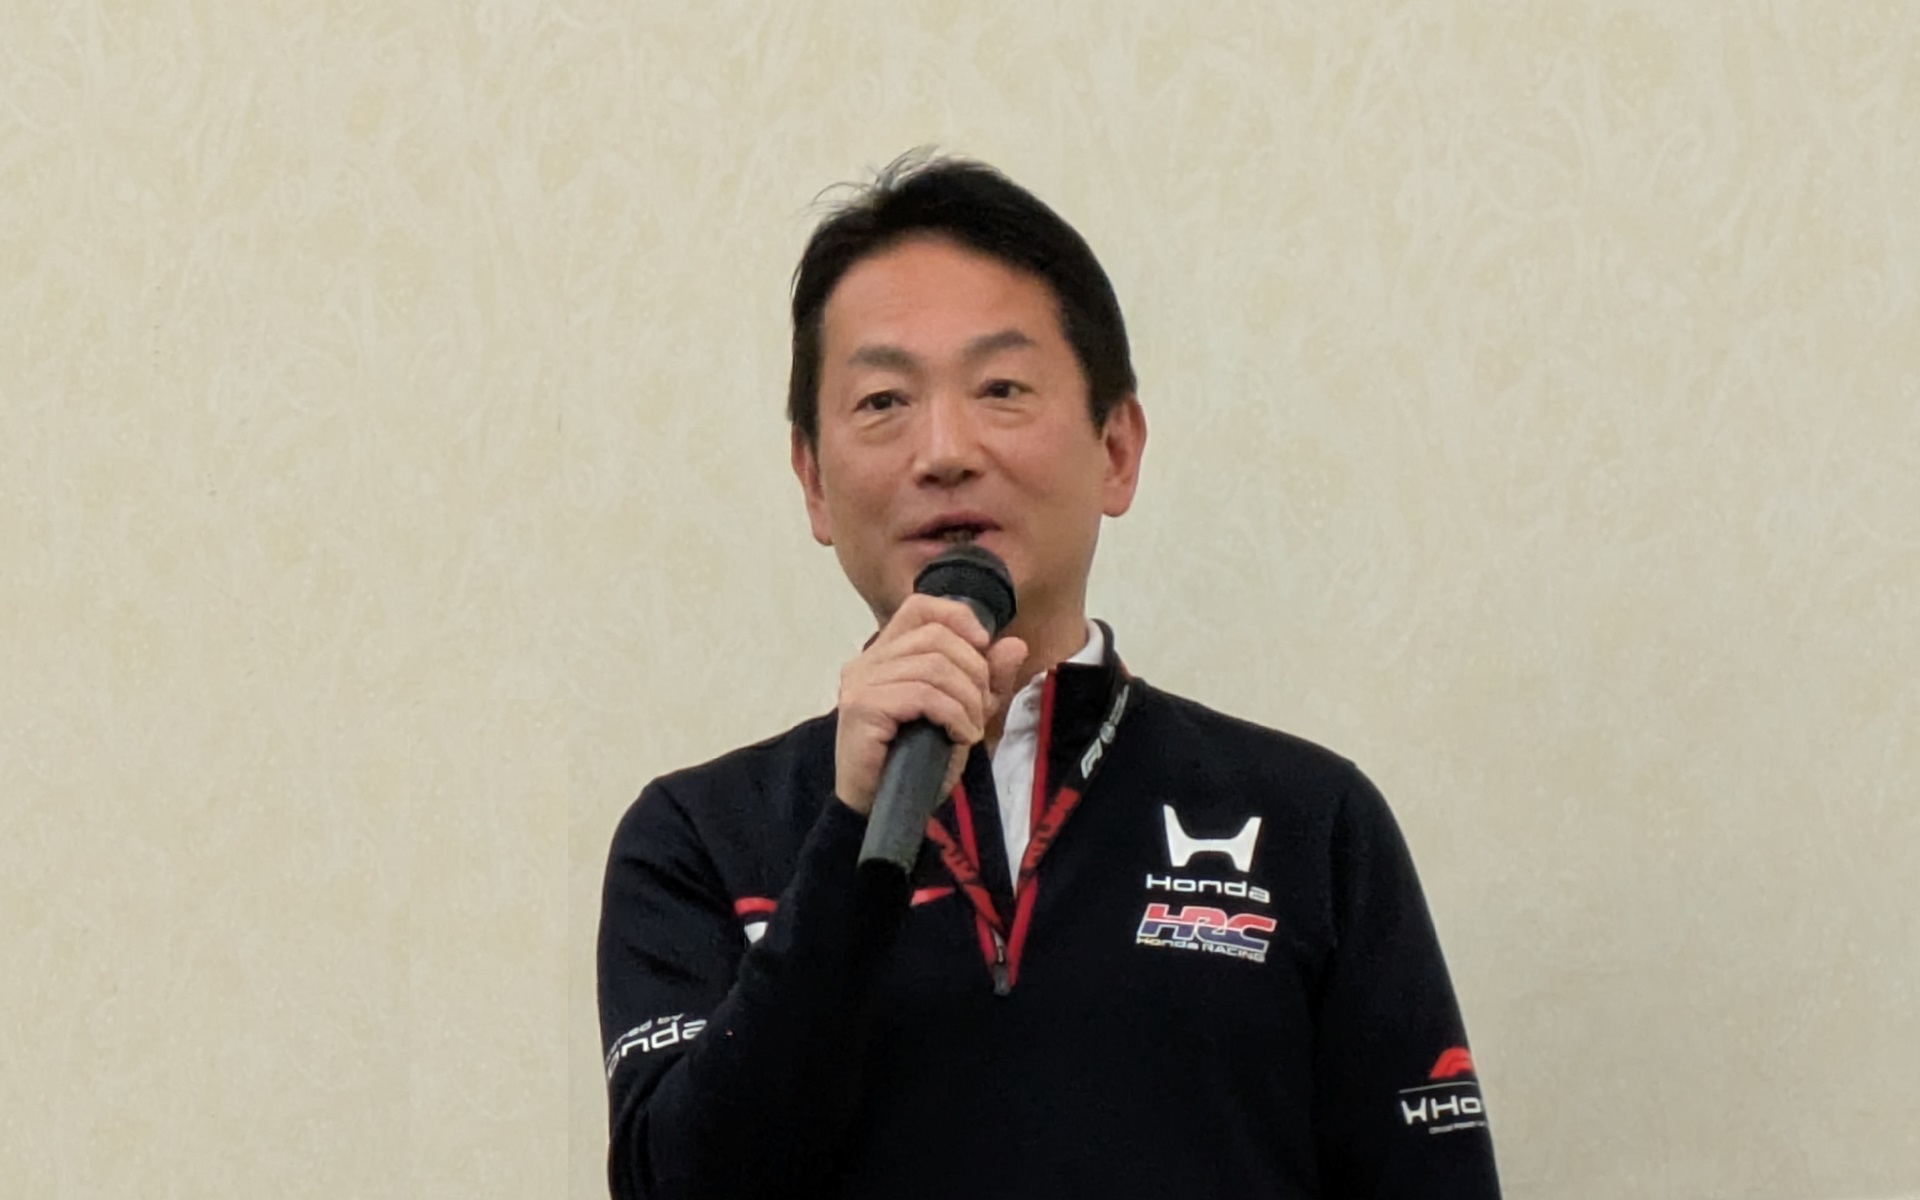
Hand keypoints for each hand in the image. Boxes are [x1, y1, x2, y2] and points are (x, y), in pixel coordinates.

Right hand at [832, 595, 1027, 814]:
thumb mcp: (962, 715)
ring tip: (970, 729)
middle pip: (935, 636)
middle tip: (981, 709)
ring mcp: (860, 682)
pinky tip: (960, 737)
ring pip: (933, 666)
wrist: (880, 808)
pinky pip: (922, 694)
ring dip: (966, 700)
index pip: (920, 607)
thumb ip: (985, 680)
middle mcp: (866, 660)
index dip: (958, 617)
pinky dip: (953, 715)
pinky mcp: (862, 706)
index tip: (984, 645)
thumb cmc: (915, 762)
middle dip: (973, 671)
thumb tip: (1015, 644)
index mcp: (885, 653)